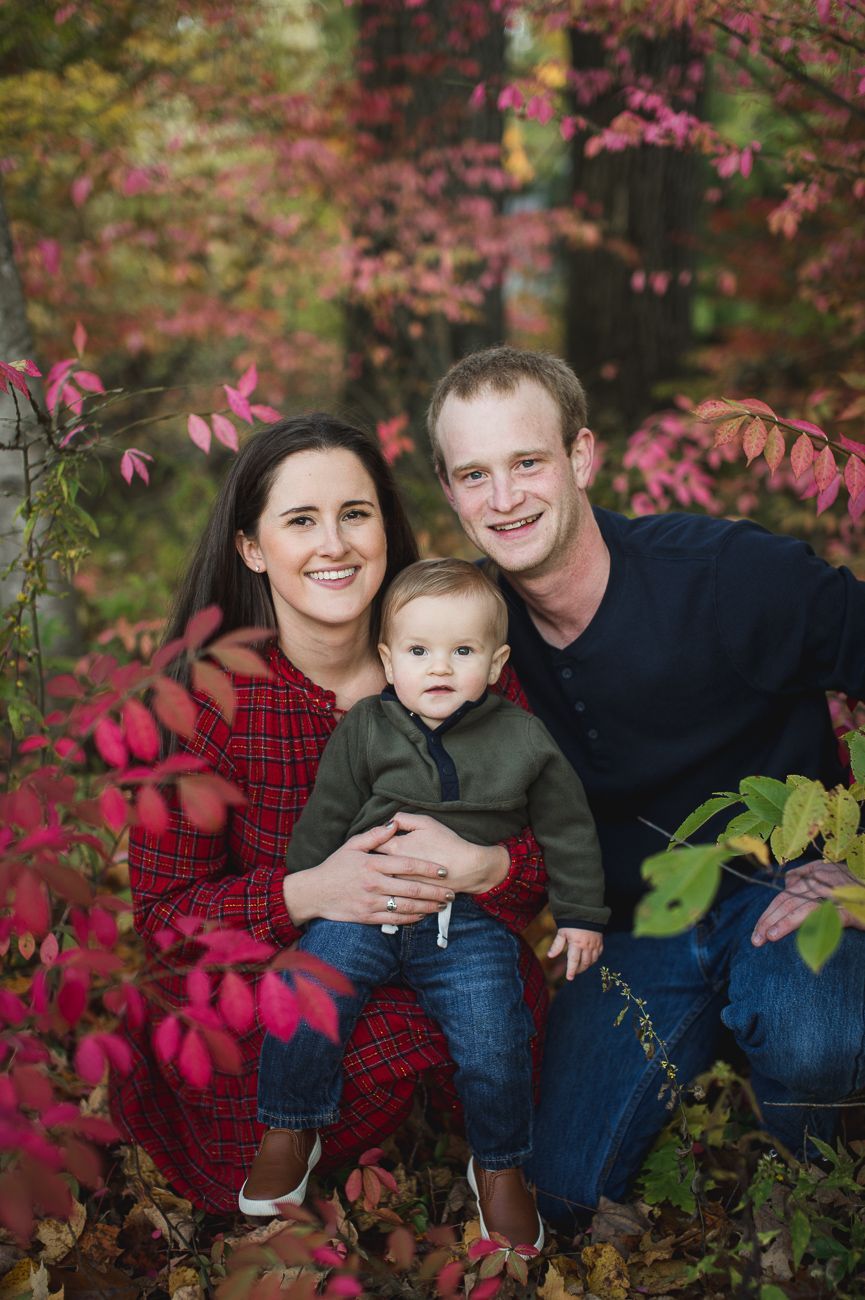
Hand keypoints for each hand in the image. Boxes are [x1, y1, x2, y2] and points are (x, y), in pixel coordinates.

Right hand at [282, 821, 453, 926]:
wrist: (313, 893)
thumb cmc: (334, 867)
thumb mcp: (351, 846)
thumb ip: (374, 835)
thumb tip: (394, 824)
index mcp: (372, 864)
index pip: (407, 865)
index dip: (428, 868)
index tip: (444, 870)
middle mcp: (374, 884)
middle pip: (411, 889)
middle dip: (434, 891)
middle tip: (451, 892)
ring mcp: (371, 902)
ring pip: (406, 907)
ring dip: (427, 907)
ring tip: (441, 905)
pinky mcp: (367, 917)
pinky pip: (394, 920)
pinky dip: (410, 918)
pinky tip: (422, 916)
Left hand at [375, 811, 509, 894]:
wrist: (466, 868)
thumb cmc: (446, 842)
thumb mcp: (426, 822)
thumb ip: (403, 818)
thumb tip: (388, 821)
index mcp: (395, 847)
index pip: (371, 844)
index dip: (371, 842)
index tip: (372, 841)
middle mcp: (394, 869)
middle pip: (373, 866)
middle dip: (370, 862)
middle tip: (370, 859)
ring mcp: (401, 885)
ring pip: (381, 881)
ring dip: (378, 878)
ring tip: (378, 875)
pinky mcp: (409, 896)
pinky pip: (393, 893)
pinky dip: (390, 890)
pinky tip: (392, 887)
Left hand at [547, 927, 602, 979]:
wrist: (586, 911)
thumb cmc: (571, 922)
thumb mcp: (562, 932)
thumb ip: (557, 945)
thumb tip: (550, 956)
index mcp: (576, 944)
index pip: (574, 961)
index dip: (571, 971)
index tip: (569, 978)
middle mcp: (587, 946)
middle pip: (584, 963)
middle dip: (578, 970)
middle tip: (573, 972)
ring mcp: (595, 944)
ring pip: (592, 961)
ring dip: (586, 965)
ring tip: (580, 966)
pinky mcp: (600, 942)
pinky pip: (598, 954)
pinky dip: (594, 959)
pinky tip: (589, 959)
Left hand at [751, 860, 864, 945]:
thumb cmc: (854, 886)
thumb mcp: (830, 873)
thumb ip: (807, 876)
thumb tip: (787, 884)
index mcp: (815, 873)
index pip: (784, 895)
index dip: (769, 913)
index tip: (757, 930)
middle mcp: (822, 881)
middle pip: (788, 901)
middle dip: (769, 920)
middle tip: (756, 940)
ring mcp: (835, 894)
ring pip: (803, 907)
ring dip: (783, 923)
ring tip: (768, 937)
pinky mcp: (850, 909)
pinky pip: (825, 917)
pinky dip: (810, 926)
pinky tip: (798, 938)